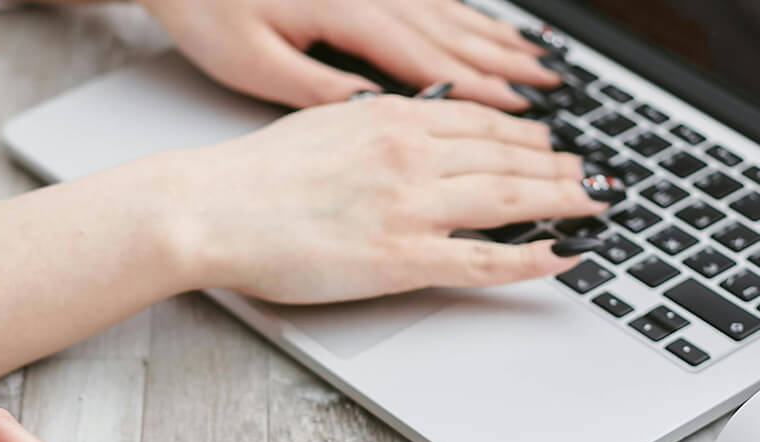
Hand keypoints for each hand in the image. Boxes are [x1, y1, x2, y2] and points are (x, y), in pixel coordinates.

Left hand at [139, 0, 557, 108]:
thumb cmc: (208, 9)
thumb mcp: (253, 63)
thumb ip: (319, 87)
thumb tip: (373, 113)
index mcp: (349, 13)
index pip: (430, 61)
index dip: (480, 91)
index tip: (522, 113)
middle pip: (454, 33)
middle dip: (507, 65)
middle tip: (551, 90)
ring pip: (449, 13)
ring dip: (496, 40)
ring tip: (536, 61)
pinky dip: (465, 18)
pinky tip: (484, 29)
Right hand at [171, 96, 610, 302]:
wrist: (211, 208)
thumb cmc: (251, 177)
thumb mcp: (322, 125)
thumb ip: (373, 127)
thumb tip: (403, 128)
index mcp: (391, 121)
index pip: (481, 122)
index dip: (528, 134)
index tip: (551, 143)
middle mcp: (412, 156)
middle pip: (509, 158)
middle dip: (560, 168)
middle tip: (592, 178)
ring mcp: (411, 207)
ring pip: (509, 199)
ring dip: (561, 203)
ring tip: (592, 209)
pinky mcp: (400, 258)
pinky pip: (484, 259)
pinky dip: (531, 257)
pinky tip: (562, 255)